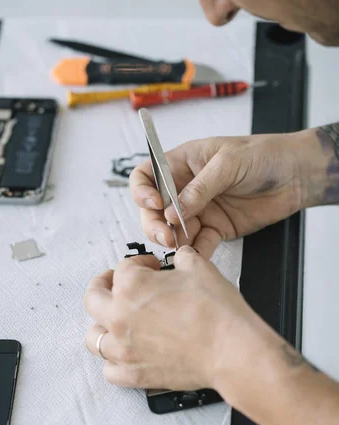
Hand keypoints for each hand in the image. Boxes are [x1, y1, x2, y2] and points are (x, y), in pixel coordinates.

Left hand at [84, 246, 261, 391]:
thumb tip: (180, 257)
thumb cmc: (217, 312)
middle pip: (94, 298)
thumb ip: (182, 258)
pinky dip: (113, 362)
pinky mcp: (134, 374)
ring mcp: (123, 349)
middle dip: (103, 286)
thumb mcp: (200, 268)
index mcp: (131, 286)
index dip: (140, 263)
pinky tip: (124, 355)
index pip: (124, 268)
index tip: (151, 267)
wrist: (230, 350)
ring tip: (113, 323)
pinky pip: (109, 370)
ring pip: (94, 338)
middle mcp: (119, 317)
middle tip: (112, 284)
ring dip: (102, 326)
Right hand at [130, 128, 323, 257]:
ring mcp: (199, 210)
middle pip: (155, 210)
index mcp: (182, 163)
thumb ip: (199, 188)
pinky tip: (197, 256)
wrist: (296, 174)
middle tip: (165, 236)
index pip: (146, 176)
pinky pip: (199, 244)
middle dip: (155, 224)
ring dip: (173, 241)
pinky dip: (196, 252)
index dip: (142, 191)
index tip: (153, 204)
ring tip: (180, 247)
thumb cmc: (264, 155)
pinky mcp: (215, 228)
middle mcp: (185, 188)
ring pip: (172, 231)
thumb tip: (172, 212)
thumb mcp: (228, 162)